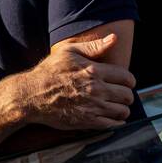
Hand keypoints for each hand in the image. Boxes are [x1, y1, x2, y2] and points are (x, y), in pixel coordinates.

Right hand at [13, 33, 135, 130]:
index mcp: (94, 71)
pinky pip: (112, 124)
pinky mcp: (87, 121)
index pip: (126, 78)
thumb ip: (94, 46)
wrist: (31, 95)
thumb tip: (114, 38)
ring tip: (117, 106)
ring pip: (122, 111)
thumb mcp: (69, 52)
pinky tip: (113, 117)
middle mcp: (96, 90)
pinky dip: (117, 121)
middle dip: (127, 95)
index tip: (125, 82)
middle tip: (122, 95)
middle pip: (127, 95)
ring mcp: (92, 107)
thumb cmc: (49, 72)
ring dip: (123, 109)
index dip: (129, 80)